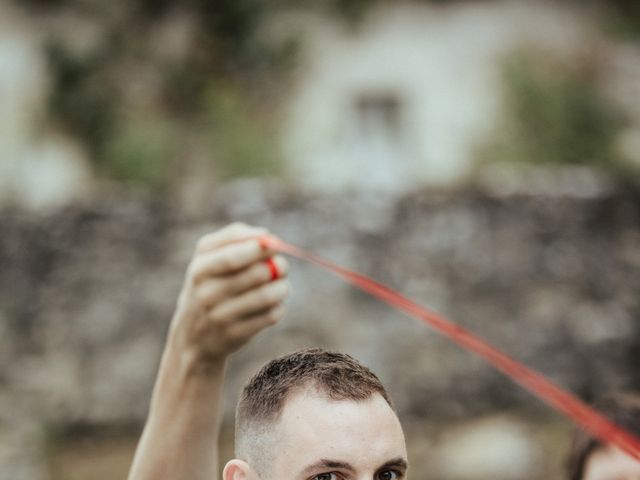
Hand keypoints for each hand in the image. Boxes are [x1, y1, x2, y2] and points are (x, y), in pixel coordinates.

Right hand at [168, 223, 288, 367]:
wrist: (191, 338)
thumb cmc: (207, 286)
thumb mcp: (207, 258)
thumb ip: (234, 237)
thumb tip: (266, 235)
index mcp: (199, 269)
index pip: (232, 257)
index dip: (259, 248)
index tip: (275, 243)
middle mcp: (206, 294)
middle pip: (256, 274)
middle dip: (277, 265)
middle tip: (282, 265)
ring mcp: (220, 317)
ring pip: (267, 296)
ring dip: (282, 287)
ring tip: (282, 285)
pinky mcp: (236, 335)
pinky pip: (270, 316)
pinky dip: (279, 307)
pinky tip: (274, 304)